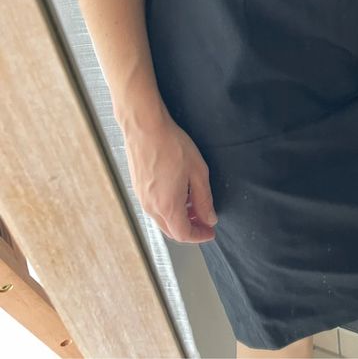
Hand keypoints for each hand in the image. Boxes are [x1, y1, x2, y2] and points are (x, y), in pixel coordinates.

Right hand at [123, 113, 217, 242]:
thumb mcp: (198, 173)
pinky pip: (155, 209)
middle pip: (171, 231)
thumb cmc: (172, 146)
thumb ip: (204, 200)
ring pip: (162, 220)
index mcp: (168, 206)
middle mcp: (151, 207)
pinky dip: (169, 209)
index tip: (210, 232)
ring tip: (195, 205)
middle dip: (190, 229)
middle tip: (205, 220)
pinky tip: (180, 194)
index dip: (199, 236)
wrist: (145, 128)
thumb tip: (209, 218)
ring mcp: (142, 198)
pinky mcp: (138, 189)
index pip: (183, 234)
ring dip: (179, 219)